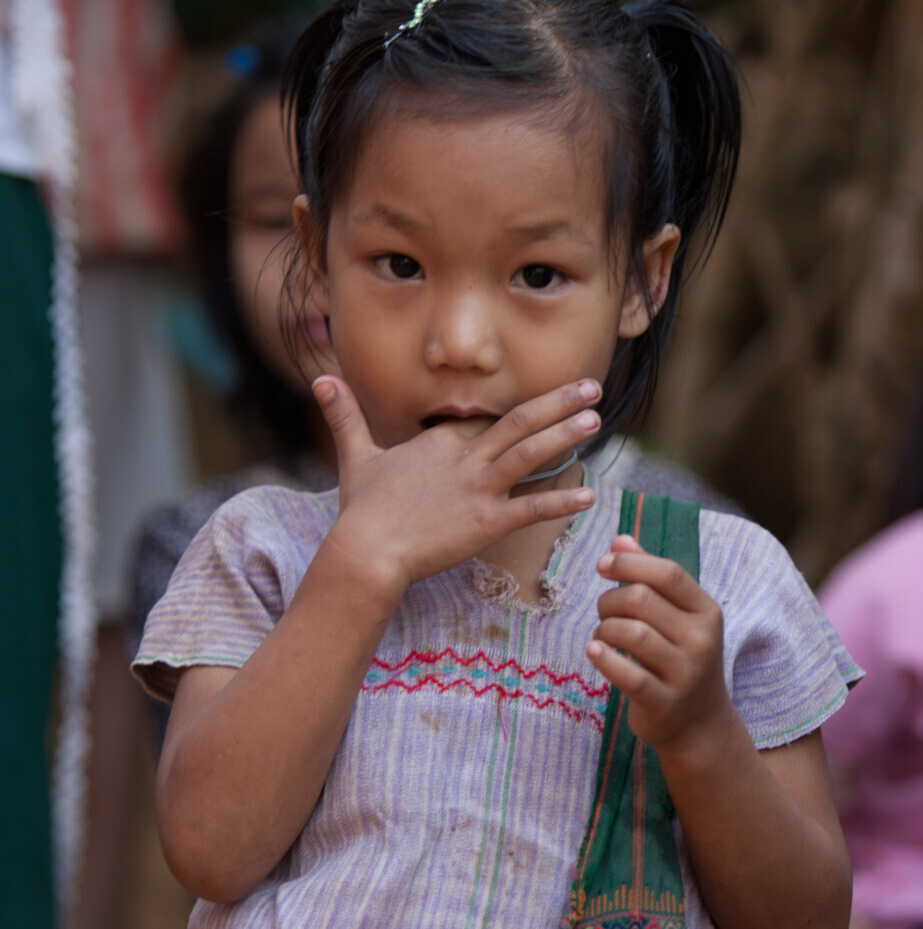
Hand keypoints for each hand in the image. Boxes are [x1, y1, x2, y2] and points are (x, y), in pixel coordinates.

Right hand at [313, 375, 599, 594]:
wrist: (366, 551)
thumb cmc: (360, 512)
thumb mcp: (355, 457)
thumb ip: (345, 417)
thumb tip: (321, 377)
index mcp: (437, 443)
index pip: (481, 420)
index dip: (511, 413)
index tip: (540, 403)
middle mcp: (463, 458)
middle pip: (517, 421)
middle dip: (557, 402)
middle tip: (591, 385)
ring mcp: (477, 489)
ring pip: (530, 453)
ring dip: (564, 434)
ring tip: (595, 419)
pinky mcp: (486, 522)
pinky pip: (531, 508)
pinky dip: (560, 501)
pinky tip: (588, 495)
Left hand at [586, 533, 731, 752]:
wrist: (700, 723)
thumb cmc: (680, 658)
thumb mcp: (677, 616)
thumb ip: (650, 577)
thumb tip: (620, 539)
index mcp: (706, 611)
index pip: (668, 574)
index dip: (630, 563)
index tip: (602, 565)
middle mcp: (701, 640)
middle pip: (642, 600)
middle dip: (610, 600)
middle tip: (604, 612)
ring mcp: (684, 672)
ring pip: (631, 633)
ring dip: (604, 629)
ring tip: (602, 636)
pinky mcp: (664, 701)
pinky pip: (627, 674)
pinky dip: (604, 659)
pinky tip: (594, 653)